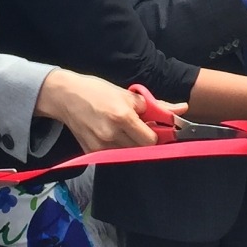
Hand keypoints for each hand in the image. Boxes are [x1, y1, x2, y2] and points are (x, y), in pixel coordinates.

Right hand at [33, 69, 163, 151]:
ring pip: (128, 154)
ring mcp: (100, 146)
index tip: (154, 129)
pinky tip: (110, 135)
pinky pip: (113, 155)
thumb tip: (181, 109)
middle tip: (139, 129)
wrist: (65, 96)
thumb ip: (155, 105)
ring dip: (131, 145)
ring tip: (124, 131)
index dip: (156, 135)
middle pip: (141, 149)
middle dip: (144, 140)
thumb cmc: (97, 91)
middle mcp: (112, 134)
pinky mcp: (91, 152)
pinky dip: (117, 148)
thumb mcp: (127, 94)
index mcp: (123, 117)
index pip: (151, 140)